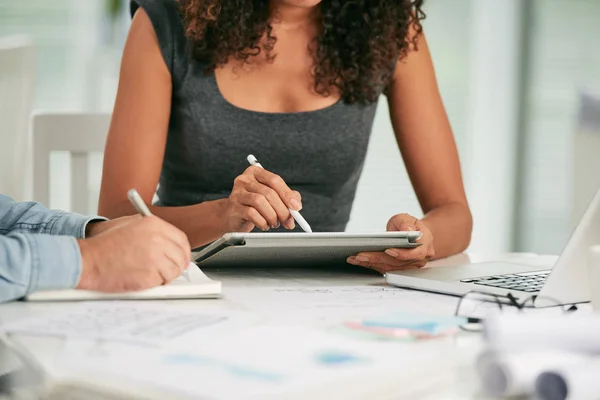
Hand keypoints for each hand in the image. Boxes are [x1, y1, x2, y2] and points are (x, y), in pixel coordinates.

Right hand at [77, 215, 191, 291]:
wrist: (87, 260)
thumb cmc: (103, 245)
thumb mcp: (128, 224)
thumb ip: (151, 229)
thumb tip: (167, 240)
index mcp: (154, 225)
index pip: (181, 239)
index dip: (183, 251)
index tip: (181, 257)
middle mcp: (158, 239)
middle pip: (181, 256)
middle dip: (178, 265)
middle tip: (170, 270)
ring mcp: (155, 257)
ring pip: (174, 270)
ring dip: (167, 275)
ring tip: (152, 274)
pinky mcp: (150, 274)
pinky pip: (164, 281)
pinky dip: (157, 283)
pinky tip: (145, 279)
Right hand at [222, 166, 301, 231]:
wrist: (232, 215)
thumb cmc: (253, 205)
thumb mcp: (271, 198)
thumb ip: (286, 197)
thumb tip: (296, 205)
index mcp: (256, 173)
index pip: (275, 180)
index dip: (287, 194)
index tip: (296, 207)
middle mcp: (245, 179)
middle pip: (269, 192)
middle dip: (282, 209)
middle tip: (287, 220)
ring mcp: (237, 192)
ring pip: (260, 202)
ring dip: (272, 216)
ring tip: (274, 223)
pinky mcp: (233, 206)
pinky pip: (251, 213)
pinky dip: (262, 222)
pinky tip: (264, 225)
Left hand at [347, 213, 434, 273]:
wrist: (413, 233)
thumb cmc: (409, 225)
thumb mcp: (406, 218)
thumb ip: (406, 223)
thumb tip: (407, 231)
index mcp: (425, 245)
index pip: (415, 253)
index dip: (401, 253)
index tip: (388, 250)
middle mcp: (419, 258)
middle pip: (397, 262)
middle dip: (377, 259)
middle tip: (361, 255)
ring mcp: (410, 266)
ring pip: (390, 267)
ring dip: (371, 263)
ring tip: (356, 259)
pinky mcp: (399, 269)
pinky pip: (385, 268)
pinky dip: (371, 265)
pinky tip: (360, 261)